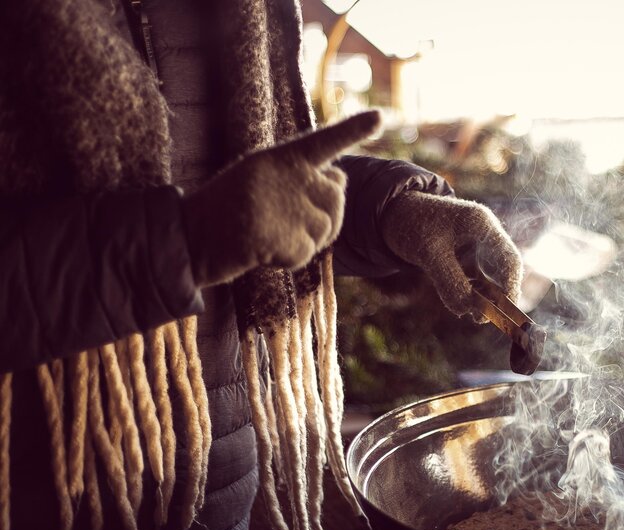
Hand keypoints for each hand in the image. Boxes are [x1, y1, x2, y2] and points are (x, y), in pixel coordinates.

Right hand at [182, 111, 381, 285]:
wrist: (188, 238)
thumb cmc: (228, 209)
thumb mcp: (262, 180)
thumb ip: (300, 175)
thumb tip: (341, 178)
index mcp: (279, 157)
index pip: (323, 142)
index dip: (352, 131)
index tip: (379, 118)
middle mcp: (284, 176)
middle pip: (337, 197)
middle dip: (327, 217)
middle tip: (292, 225)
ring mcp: (281, 206)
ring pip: (326, 230)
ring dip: (305, 242)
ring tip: (270, 235)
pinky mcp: (277, 237)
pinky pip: (305, 255)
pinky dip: (287, 261)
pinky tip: (261, 252)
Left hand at [381, 192, 522, 320]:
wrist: (395, 213)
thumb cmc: (412, 225)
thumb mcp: (427, 253)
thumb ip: (448, 281)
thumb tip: (466, 310)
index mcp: (482, 223)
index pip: (509, 260)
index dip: (510, 288)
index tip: (501, 313)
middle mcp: (486, 233)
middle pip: (506, 270)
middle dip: (499, 297)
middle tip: (481, 319)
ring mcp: (480, 245)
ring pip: (494, 277)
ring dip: (487, 298)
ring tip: (473, 316)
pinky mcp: (470, 255)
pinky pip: (481, 278)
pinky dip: (476, 293)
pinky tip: (465, 304)